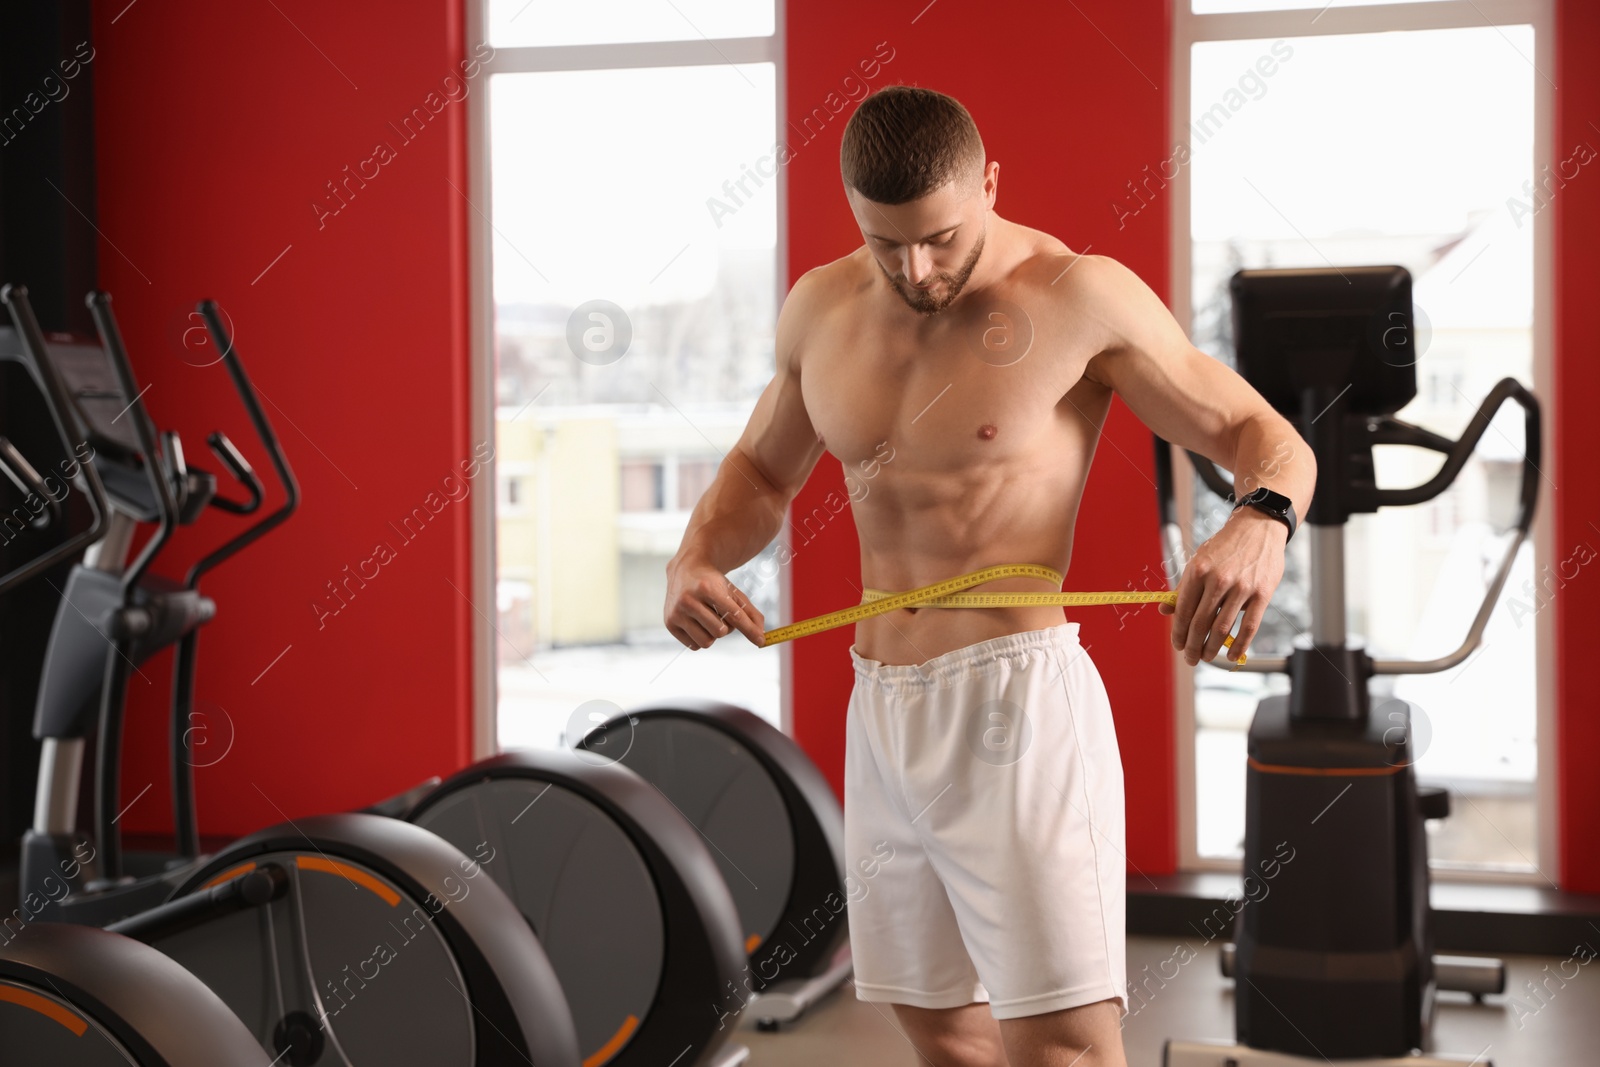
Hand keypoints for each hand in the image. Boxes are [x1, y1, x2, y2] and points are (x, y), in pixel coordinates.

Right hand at [664, 558, 765, 649]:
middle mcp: (688, 599)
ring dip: (713, 634)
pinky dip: (700, 638)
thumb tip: (761, 638)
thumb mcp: (732, 592)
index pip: (733, 615)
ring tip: (709, 619)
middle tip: (720, 614)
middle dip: (726, 627)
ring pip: (706, 642)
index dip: (749, 629)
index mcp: (707, 588)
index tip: (761, 640)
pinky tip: (696, 622)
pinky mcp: (669, 623)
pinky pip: (694, 646)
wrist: (685, 570)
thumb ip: (750, 613)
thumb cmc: (712, 583)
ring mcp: (676, 612)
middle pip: (720, 632)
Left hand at [1158, 507, 1285, 665]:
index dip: (1178, 632)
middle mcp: (1218, 579)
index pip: (1183, 610)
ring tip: (1207, 657)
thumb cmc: (1224, 548)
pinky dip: (1239, 645)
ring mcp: (1242, 587)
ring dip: (1212, 648)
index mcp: (1198, 571)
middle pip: (1200, 623)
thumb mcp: (1198, 561)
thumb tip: (1164, 611)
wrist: (1258, 528)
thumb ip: (1183, 588)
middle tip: (1190, 658)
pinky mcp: (1262, 593)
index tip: (1177, 645)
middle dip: (1192, 645)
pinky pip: (1249, 626)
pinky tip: (1231, 655)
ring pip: (1223, 628)